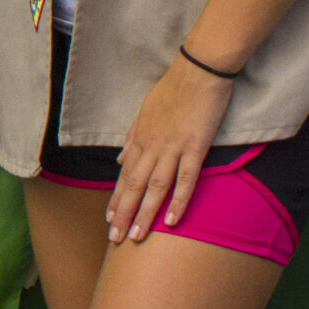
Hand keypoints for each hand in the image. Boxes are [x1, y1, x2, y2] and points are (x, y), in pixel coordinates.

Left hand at [107, 56, 236, 243]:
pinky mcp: (195, 146)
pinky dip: (178, 201)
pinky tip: (171, 221)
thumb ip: (132, 137)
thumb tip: (120, 159)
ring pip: (154, 187)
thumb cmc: (174, 88)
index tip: (108, 219)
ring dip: (144, 213)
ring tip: (135, 237)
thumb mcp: (144, 111)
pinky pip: (185, 179)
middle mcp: (151, 145)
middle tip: (114, 239)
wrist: (199, 70)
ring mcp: (172, 147)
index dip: (116, 198)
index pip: (123, 175)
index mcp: (139, 138)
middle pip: (133, 185)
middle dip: (122, 213)